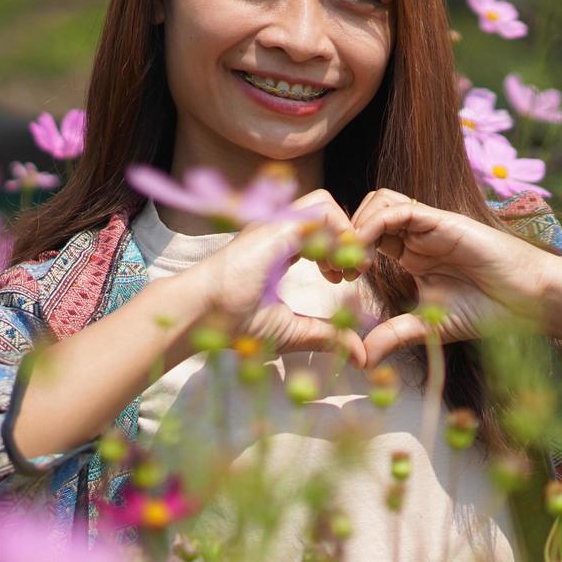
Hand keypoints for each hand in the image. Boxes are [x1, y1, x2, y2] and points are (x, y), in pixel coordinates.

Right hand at [185, 188, 366, 366]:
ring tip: (346, 269)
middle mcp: (279, 230)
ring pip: (326, 205)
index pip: (321, 230)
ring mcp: (277, 223)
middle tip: (353, 273)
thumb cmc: (233, 322)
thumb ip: (326, 336)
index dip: (341, 249)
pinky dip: (340, 234)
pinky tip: (335, 268)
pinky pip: (322, 213)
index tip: (344, 279)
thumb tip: (360, 356)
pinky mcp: (278, 225)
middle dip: (349, 239)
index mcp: (280, 247)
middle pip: (327, 213)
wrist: (201, 314)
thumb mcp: (292, 331)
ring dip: (346, 233)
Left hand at [348, 189, 557, 367]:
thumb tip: (361, 360)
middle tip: (336, 267)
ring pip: (380, 202)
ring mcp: (429, 226)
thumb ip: (395, 335)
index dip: (346, 252)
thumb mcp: (429, 327)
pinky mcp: (441, 221)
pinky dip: (375, 224)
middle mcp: (417, 236)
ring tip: (352, 259)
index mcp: (412, 255)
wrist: (528, 300)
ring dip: (357, 225)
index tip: (335, 280)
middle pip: (368, 212)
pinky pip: (399, 209)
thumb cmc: (487, 310)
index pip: (368, 237)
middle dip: (345, 234)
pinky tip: (367, 253)